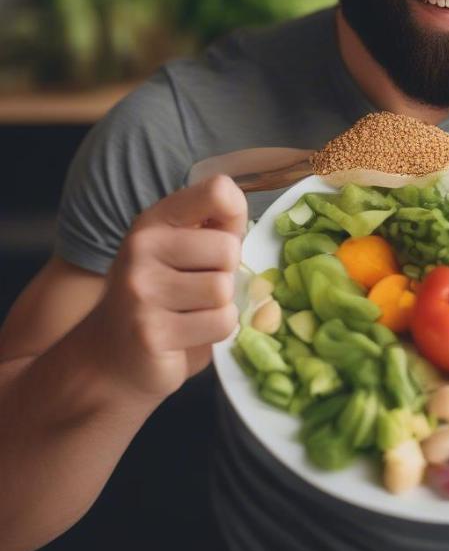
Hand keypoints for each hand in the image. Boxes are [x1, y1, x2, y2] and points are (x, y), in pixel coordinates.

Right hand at [86, 175, 246, 398]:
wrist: (109, 358)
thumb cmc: (160, 297)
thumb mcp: (181, 250)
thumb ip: (216, 226)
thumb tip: (238, 206)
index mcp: (155, 221)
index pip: (216, 191)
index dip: (234, 214)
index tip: (221, 234)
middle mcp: (143, 248)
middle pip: (228, 249)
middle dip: (226, 273)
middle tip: (199, 287)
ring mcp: (142, 290)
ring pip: (224, 289)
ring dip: (220, 305)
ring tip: (191, 310)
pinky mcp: (151, 332)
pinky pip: (220, 322)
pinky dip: (216, 331)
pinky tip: (188, 332)